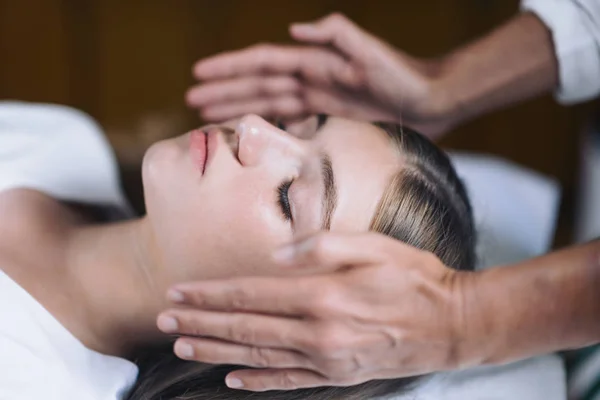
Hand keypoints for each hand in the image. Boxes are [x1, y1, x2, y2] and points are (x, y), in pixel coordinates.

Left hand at [157, 232, 477, 390]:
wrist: (456, 324)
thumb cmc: (415, 276)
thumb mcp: (373, 245)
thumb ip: (321, 244)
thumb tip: (276, 253)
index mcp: (323, 294)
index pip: (251, 294)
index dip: (210, 294)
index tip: (177, 292)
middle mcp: (319, 332)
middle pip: (245, 328)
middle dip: (200, 324)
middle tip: (163, 321)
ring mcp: (327, 359)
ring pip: (258, 356)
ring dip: (216, 352)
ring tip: (182, 347)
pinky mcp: (339, 375)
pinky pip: (289, 381)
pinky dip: (257, 381)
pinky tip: (233, 380)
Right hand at [186, 13, 454, 138]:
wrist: (429, 102)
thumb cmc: (404, 76)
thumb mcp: (372, 52)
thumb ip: (337, 35)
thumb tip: (294, 28)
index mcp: (314, 62)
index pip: (263, 63)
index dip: (230, 67)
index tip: (199, 72)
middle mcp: (310, 79)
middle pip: (257, 84)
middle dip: (223, 90)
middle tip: (190, 99)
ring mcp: (317, 100)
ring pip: (266, 103)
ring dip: (236, 107)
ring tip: (206, 114)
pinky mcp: (327, 119)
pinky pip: (287, 122)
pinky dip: (265, 124)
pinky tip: (248, 131)